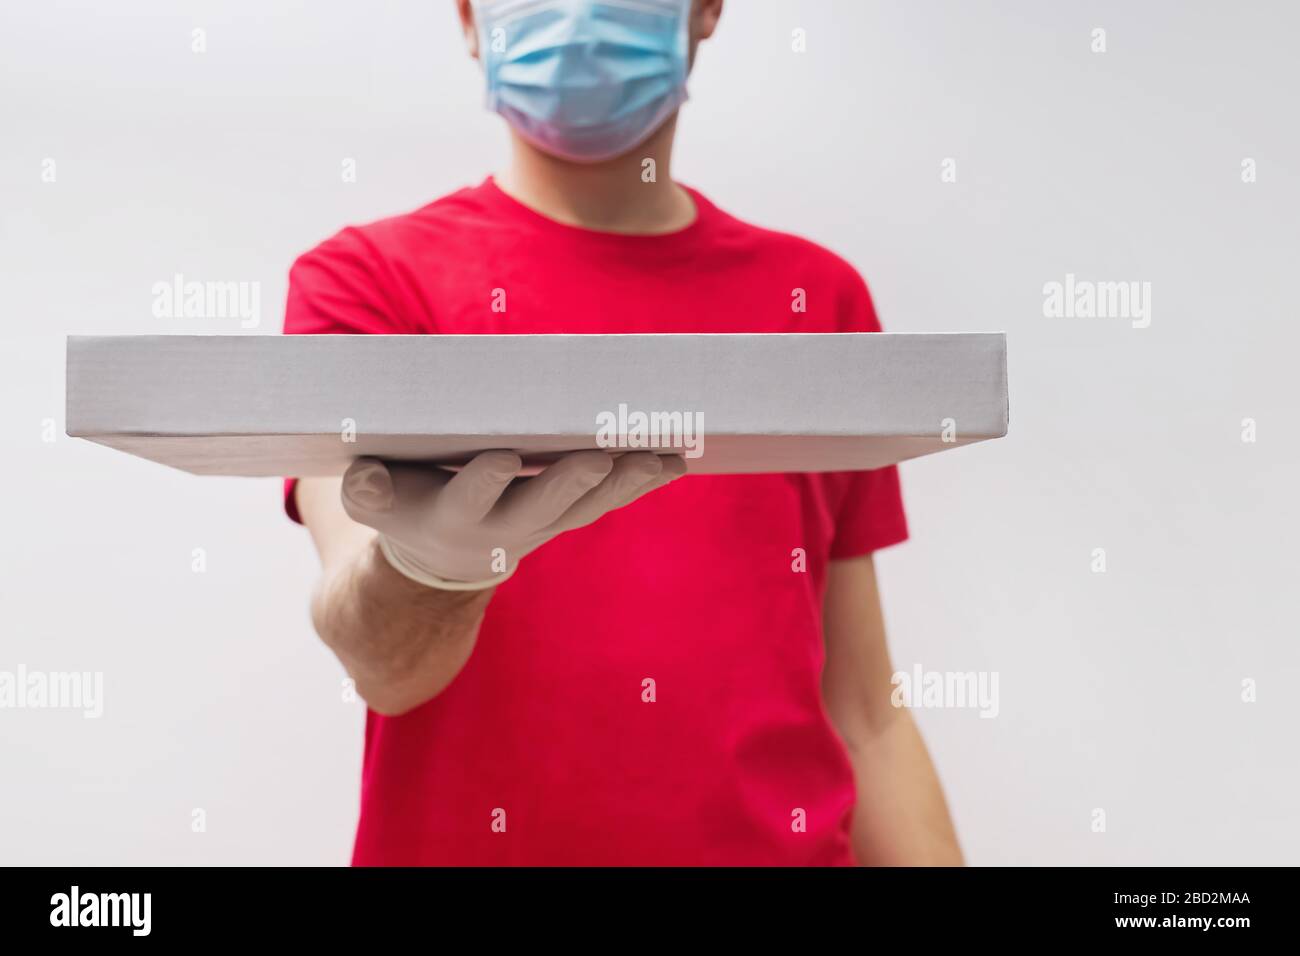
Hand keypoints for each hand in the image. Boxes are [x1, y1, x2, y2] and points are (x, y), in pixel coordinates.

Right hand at [340, 450, 685, 588]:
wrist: (439, 561)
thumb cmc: (403, 508)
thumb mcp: (373, 502)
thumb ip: (367, 491)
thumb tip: (366, 477)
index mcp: (451, 518)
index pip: (468, 499)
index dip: (486, 481)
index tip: (504, 457)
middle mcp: (502, 528)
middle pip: (542, 506)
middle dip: (572, 482)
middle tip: (601, 457)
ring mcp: (541, 526)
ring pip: (586, 505)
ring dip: (623, 482)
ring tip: (661, 455)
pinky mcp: (566, 517)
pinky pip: (606, 500)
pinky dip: (639, 481)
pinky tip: (675, 460)